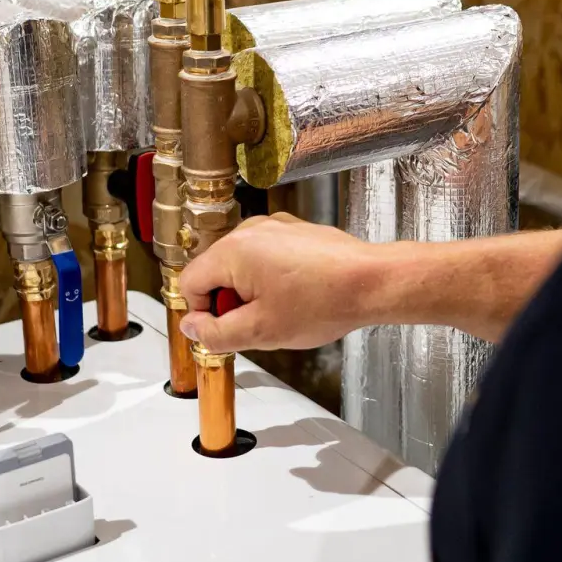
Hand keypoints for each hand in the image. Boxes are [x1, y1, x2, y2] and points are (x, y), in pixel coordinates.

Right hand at [178, 213, 382, 352]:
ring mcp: (273, 227)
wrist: (371, 282)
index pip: (189, 283)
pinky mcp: (293, 231)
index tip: (224, 330)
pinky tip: (296, 296)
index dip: (202, 314)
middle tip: (258, 324)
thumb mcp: (260, 331)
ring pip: (241, 266)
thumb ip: (216, 334)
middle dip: (229, 302)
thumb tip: (193, 328)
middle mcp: (250, 231)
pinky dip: (271, 279)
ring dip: (251, 292)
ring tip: (281, 311)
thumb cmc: (324, 301)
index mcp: (233, 251)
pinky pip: (265, 257)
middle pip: (215, 272)